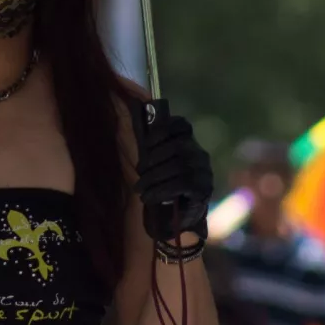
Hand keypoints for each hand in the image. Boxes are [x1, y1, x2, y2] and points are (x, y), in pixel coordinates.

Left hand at [133, 99, 213, 242]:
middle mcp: (199, 154)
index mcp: (187, 142)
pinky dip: (162, 190)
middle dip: (153, 159)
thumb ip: (139, 138)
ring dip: (154, 177)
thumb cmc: (157, 184)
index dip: (162, 131)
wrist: (174, 218)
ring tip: (140, 188)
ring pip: (179, 165)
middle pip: (178, 146)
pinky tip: (149, 197)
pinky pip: (183, 183)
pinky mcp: (204, 189)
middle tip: (139, 171)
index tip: (145, 144)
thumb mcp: (147, 160)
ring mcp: (204, 171)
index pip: (181, 125)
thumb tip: (120, 106)